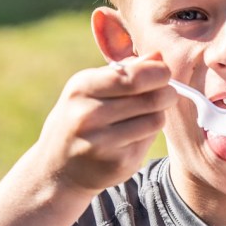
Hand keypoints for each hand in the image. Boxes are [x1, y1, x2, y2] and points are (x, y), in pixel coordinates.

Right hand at [36, 53, 176, 194]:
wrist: (58, 169)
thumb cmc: (80, 119)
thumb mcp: (90, 89)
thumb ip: (123, 72)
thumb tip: (158, 56)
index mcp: (82, 88)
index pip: (134, 76)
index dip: (158, 73)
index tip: (164, 73)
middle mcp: (89, 115)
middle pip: (152, 98)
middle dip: (167, 93)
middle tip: (167, 93)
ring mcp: (102, 143)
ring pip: (155, 120)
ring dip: (158, 115)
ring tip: (145, 114)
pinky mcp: (117, 164)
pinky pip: (149, 141)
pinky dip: (147, 136)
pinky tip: (132, 136)